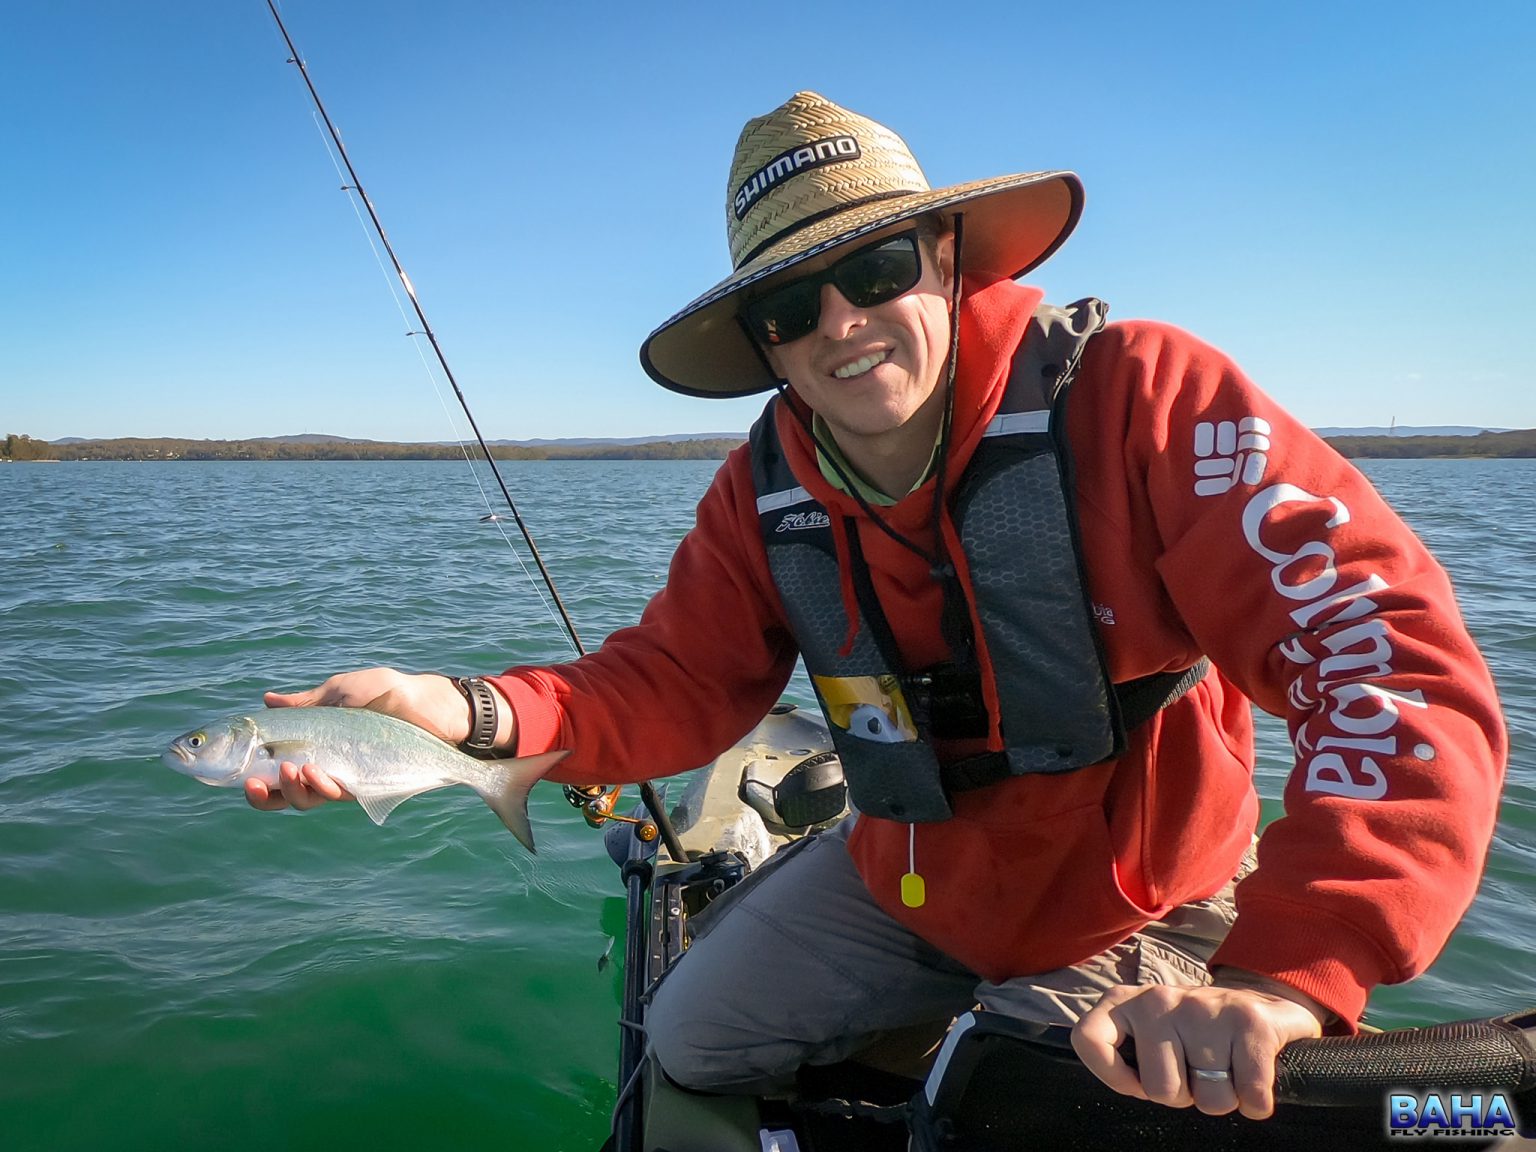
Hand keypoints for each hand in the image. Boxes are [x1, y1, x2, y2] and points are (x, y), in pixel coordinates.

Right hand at [245, 667, 473, 812]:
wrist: (430, 704)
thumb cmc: (387, 692)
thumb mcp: (340, 691)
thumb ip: (305, 703)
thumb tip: (266, 699)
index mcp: (312, 744)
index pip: (273, 769)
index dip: (252, 776)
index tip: (238, 772)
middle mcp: (324, 767)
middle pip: (284, 794)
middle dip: (265, 795)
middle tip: (254, 784)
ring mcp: (345, 778)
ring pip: (308, 799)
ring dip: (294, 789)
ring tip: (294, 770)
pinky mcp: (368, 786)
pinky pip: (338, 795)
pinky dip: (323, 787)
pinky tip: (317, 772)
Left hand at [1071, 973, 1327, 1118]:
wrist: (1258, 1002)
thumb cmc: (1192, 1034)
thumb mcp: (1147, 1035)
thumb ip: (1124, 1055)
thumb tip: (1125, 1084)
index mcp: (1124, 1003)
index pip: (1087, 1039)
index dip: (1111, 1075)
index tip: (1136, 1084)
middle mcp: (1158, 999)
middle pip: (1161, 1090)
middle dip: (1184, 1095)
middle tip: (1196, 1070)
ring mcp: (1203, 1008)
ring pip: (1210, 1099)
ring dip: (1222, 1097)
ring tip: (1223, 1066)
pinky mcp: (1249, 1021)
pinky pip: (1250, 1096)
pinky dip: (1255, 1101)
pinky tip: (1250, 1074)